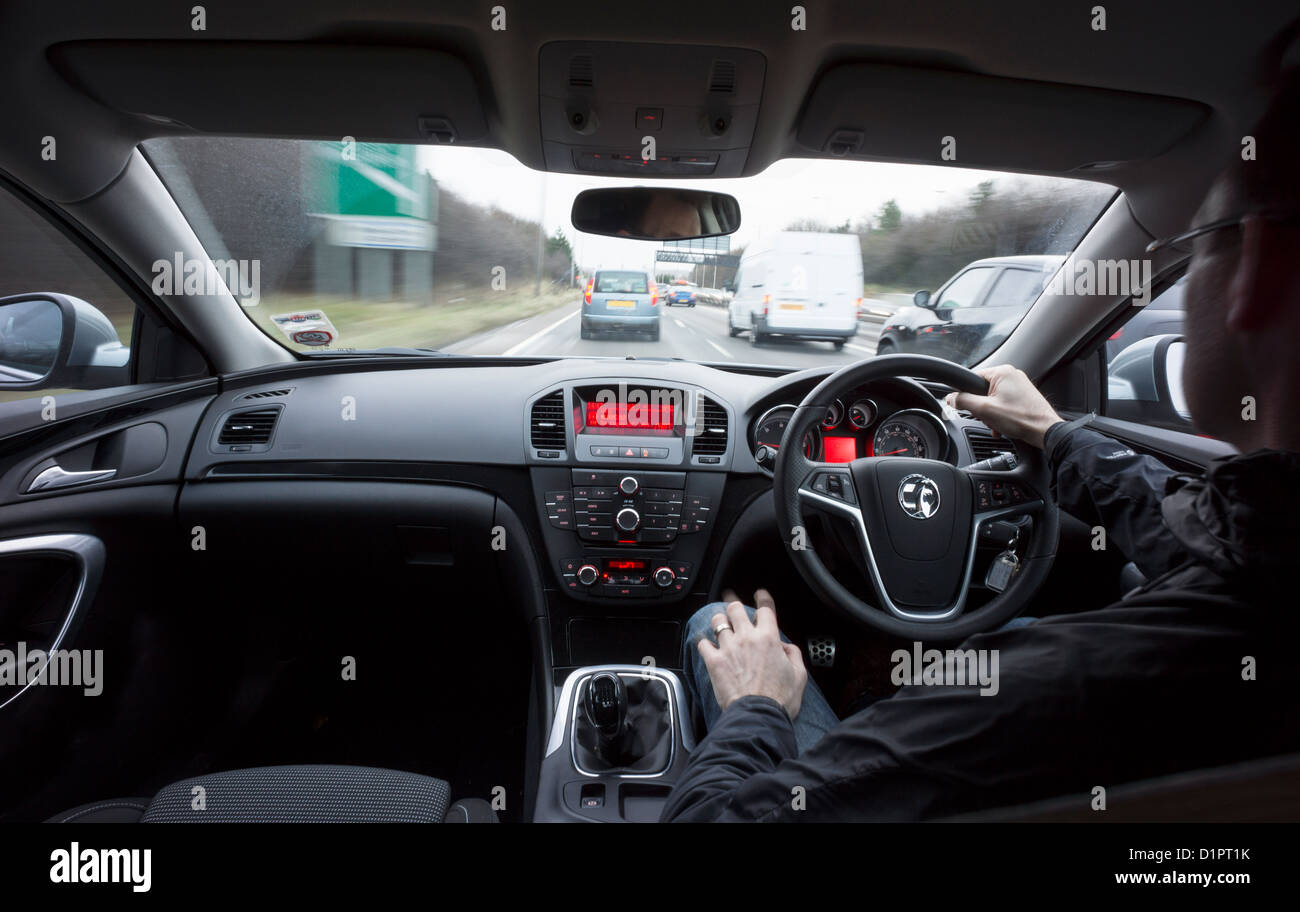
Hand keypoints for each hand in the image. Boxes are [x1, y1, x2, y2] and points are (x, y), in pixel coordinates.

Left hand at [699, 589, 807, 720]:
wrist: (758, 715)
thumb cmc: (779, 699)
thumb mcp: (799, 676)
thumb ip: (794, 656)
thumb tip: (787, 647)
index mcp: (769, 638)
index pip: (765, 609)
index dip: (763, 598)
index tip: (760, 594)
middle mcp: (747, 638)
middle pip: (735, 609)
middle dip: (734, 605)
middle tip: (732, 605)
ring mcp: (728, 648)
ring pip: (718, 622)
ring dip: (719, 621)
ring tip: (719, 623)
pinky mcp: (714, 661)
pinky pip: (703, 643)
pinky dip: (704, 643)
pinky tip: (706, 645)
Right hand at [946, 364, 1061, 448]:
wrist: (1045, 431)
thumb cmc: (1021, 418)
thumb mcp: (985, 410)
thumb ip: (964, 401)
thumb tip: (951, 398)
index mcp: (1002, 372)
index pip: (972, 379)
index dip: (967, 395)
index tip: (968, 407)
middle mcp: (1012, 375)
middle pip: (983, 390)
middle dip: (982, 408)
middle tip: (988, 418)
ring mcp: (1019, 385)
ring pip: (993, 398)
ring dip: (991, 414)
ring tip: (998, 424)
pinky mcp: (1024, 395)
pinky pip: (1004, 403)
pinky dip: (1001, 414)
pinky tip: (1004, 425)